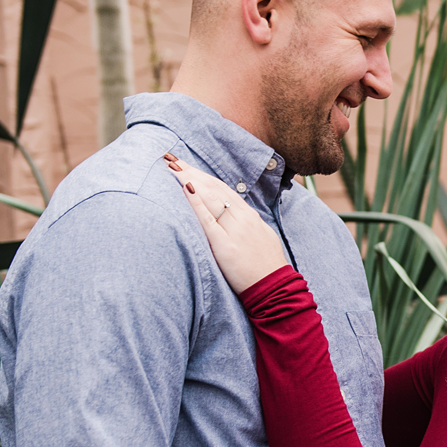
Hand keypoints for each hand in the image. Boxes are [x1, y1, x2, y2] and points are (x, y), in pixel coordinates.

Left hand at [165, 155, 288, 294]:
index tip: (186, 165)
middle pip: (213, 188)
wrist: (275, 288)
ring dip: (190, 180)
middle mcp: (242, 218)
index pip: (222, 188)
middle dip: (192, 171)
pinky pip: (208, 220)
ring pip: (211, 198)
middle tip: (171, 159)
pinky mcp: (225, 245)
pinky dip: (197, 203)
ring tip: (173, 168)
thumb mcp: (260, 236)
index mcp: (249, 215)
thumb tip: (229, 215)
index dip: (203, 175)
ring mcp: (234, 230)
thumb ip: (244, 224)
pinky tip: (186, 188)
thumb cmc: (266, 266)